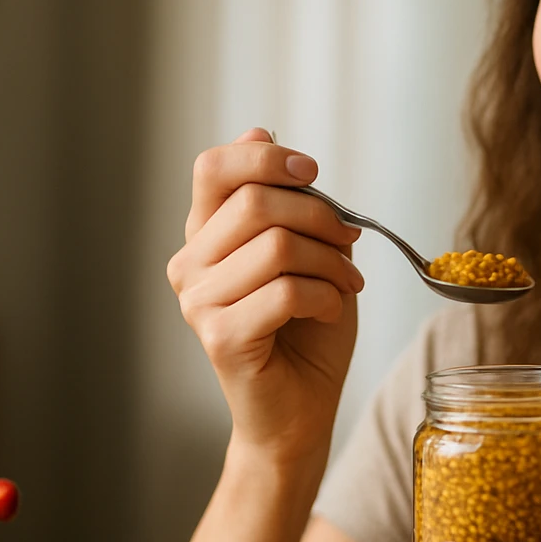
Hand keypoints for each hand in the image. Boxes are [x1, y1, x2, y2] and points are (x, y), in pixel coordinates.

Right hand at [167, 127, 364, 459]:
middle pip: (256, 202)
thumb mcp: (306, 251)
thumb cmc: (305, 330)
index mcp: (204, 236)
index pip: (213, 167)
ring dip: (331, 263)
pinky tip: (330, 310)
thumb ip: (285, 200)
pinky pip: (285, 292)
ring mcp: (198, 303)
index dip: (266, 158)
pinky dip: (326, 297)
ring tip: (346, 284)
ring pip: (278, 246)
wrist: (300, 410)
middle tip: (350, 243)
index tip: (312, 174)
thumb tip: (260, 131)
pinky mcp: (220, 338)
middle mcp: (190, 265)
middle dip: (321, 217)